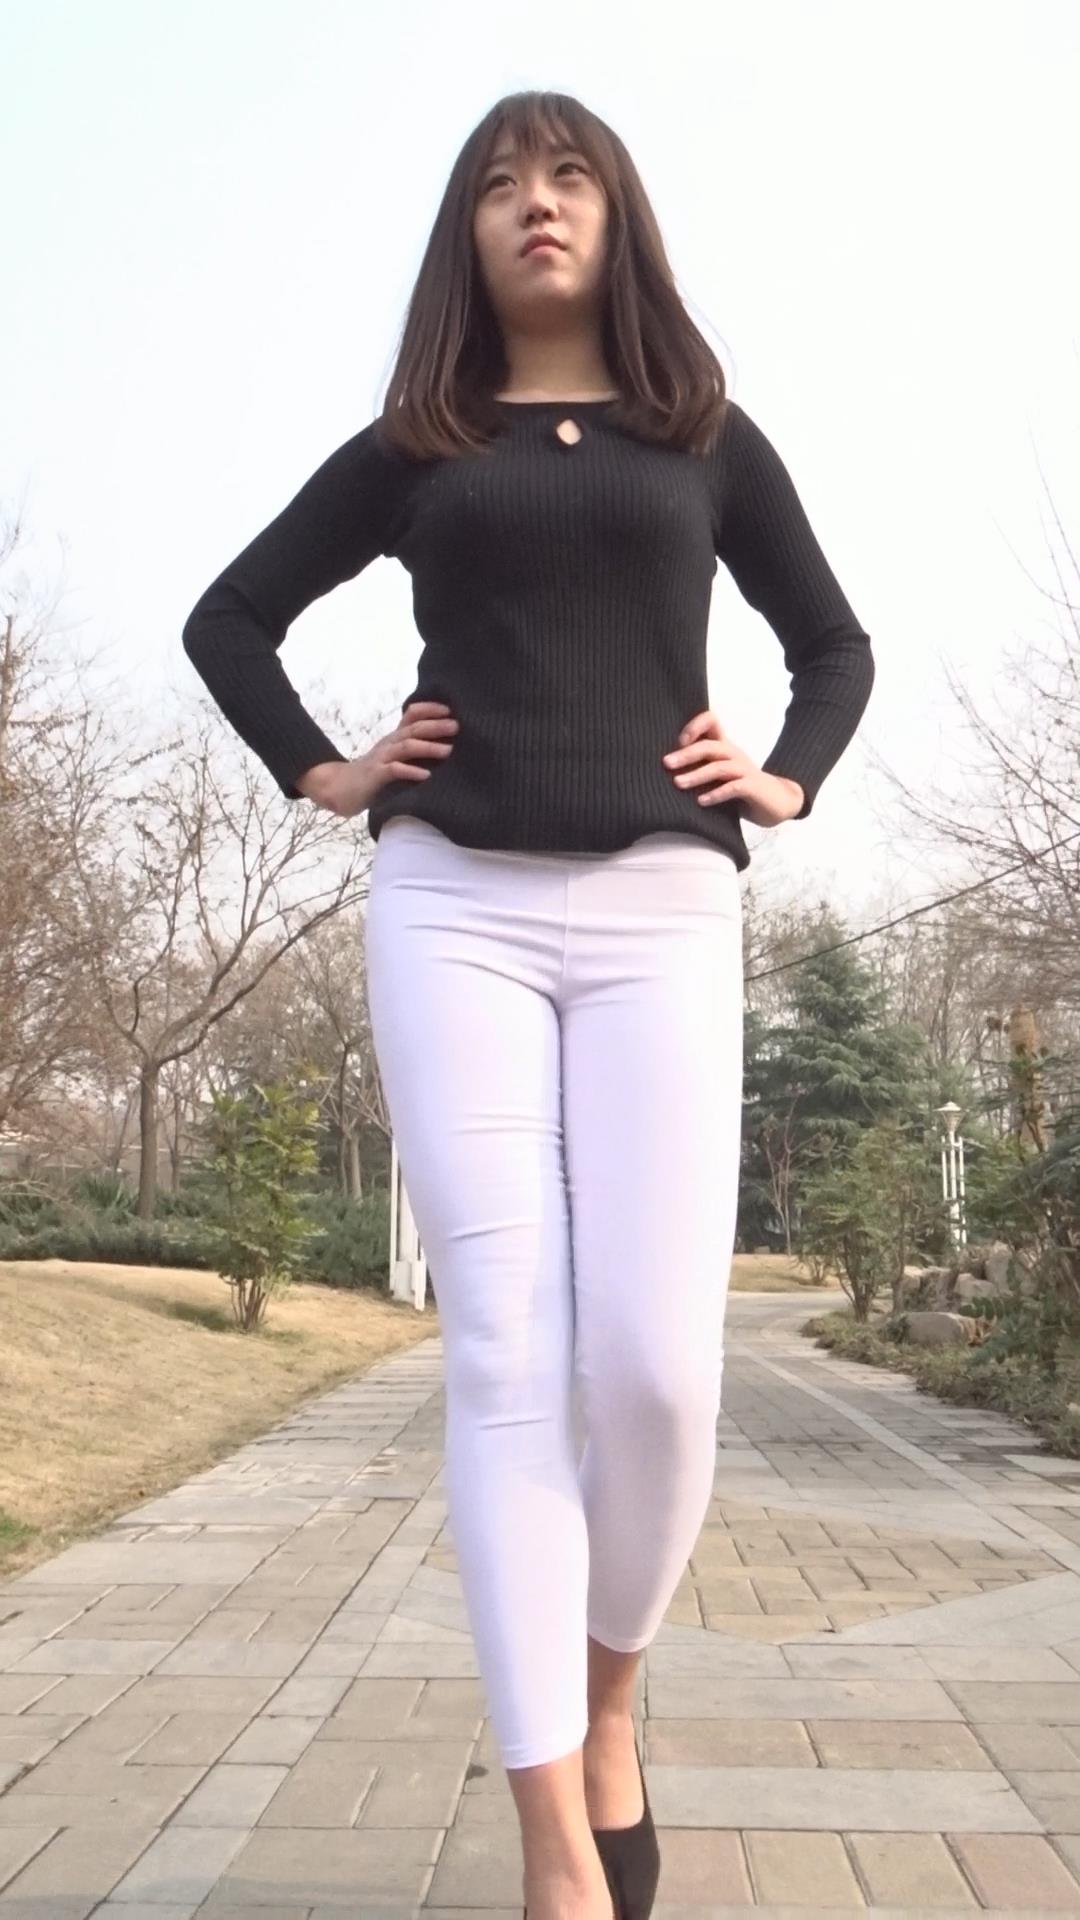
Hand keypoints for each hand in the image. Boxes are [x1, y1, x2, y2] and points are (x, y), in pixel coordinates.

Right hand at [297, 702, 458, 817]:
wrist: (340, 788)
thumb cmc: (373, 774)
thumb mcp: (393, 757)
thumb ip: (412, 750)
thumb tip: (446, 746)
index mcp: (395, 737)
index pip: (412, 715)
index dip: (430, 709)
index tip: (450, 710)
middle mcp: (389, 743)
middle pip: (413, 729)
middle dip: (436, 726)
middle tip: (456, 726)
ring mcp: (381, 758)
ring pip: (406, 747)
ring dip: (428, 747)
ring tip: (448, 750)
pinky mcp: (375, 775)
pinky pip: (394, 770)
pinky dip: (410, 771)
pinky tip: (426, 775)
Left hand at [663, 710, 803, 827]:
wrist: (779, 802)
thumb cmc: (743, 789)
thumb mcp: (720, 774)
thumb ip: (701, 768)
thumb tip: (668, 772)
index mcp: (725, 748)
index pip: (712, 722)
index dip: (695, 726)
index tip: (679, 742)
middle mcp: (734, 755)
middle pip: (710, 746)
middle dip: (686, 754)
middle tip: (667, 764)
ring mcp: (744, 771)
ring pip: (719, 767)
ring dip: (697, 775)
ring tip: (678, 783)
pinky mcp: (753, 788)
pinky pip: (734, 788)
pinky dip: (716, 794)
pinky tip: (701, 801)